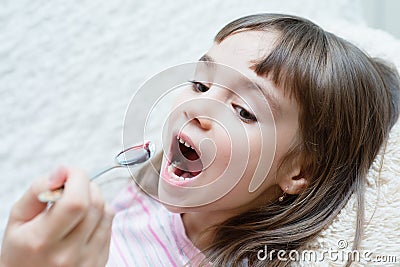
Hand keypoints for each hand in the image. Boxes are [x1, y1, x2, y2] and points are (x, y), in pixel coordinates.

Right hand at [0, 167, 114, 266]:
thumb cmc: (22, 250)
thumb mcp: (18, 219)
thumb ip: (37, 190)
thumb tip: (62, 172)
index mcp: (41, 241)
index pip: (75, 201)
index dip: (76, 178)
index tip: (67, 173)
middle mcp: (67, 254)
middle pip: (94, 204)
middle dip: (86, 185)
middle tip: (71, 187)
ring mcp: (87, 260)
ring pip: (106, 212)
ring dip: (95, 199)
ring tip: (77, 204)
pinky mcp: (100, 262)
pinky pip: (110, 227)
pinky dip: (100, 215)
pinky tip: (84, 220)